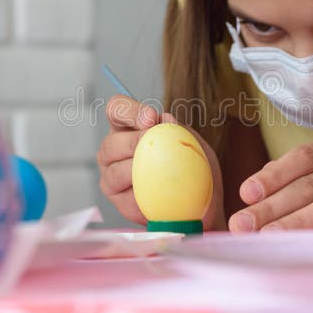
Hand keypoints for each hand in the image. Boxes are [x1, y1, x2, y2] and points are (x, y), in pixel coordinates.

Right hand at [96, 95, 224, 228]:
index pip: (116, 109)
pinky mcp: (120, 202)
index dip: (129, 110)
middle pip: (111, 143)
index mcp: (127, 128)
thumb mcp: (189, 141)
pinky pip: (128, 200)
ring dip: (139, 171)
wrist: (202, 200)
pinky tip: (162, 195)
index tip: (150, 118)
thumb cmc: (191, 165)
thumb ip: (175, 128)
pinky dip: (147, 196)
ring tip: (162, 173)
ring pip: (115, 172)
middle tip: (157, 145)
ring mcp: (112, 177)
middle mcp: (113, 152)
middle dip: (134, 142)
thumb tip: (165, 120)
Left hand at [227, 141, 312, 231]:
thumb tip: (254, 195)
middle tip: (244, 224)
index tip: (246, 193)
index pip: (303, 158)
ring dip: (297, 222)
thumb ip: (302, 179)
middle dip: (273, 206)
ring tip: (269, 238)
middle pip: (310, 185)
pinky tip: (307, 250)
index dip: (273, 174)